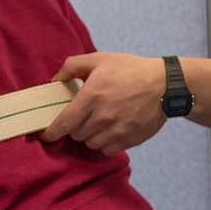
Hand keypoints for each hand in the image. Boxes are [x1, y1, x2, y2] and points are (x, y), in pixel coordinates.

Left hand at [37, 53, 167, 156]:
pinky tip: (111, 129)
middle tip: (83, 115)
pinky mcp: (128, 141)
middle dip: (75, 126)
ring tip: (99, 121)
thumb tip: (54, 80)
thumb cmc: (131, 70)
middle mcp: (101, 117)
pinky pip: (106, 150)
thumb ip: (72, 66)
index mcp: (91, 96)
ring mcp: (115, 131)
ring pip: (89, 143)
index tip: (45, 135)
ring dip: (89, 135)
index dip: (50, 132)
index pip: (62, 124)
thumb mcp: (100, 59)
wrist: (165, 86)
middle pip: (75, 134)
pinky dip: (104, 143)